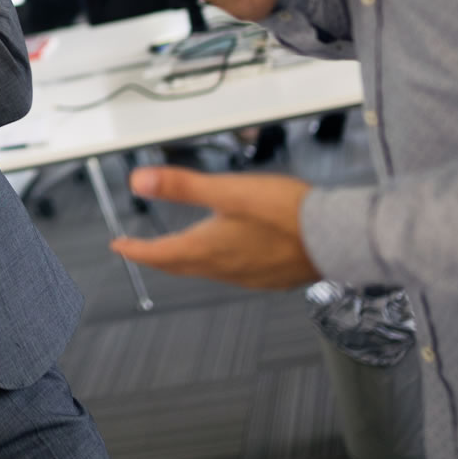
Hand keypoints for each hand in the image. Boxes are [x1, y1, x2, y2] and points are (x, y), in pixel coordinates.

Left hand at [110, 166, 319, 289]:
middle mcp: (225, 268)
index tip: (119, 247)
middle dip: (157, 256)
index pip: (160, 254)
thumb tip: (139, 182)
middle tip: (141, 250)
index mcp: (208, 249)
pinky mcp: (270, 276)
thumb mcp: (229, 191)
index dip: (135, 250)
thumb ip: (182, 186)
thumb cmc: (287, 214)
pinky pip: (233, 272)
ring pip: (206, 270)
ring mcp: (249, 276)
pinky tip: (228, 253)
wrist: (337, 238)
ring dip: (186, 260)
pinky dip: (217, 263)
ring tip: (178, 249)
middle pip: (180, 265)